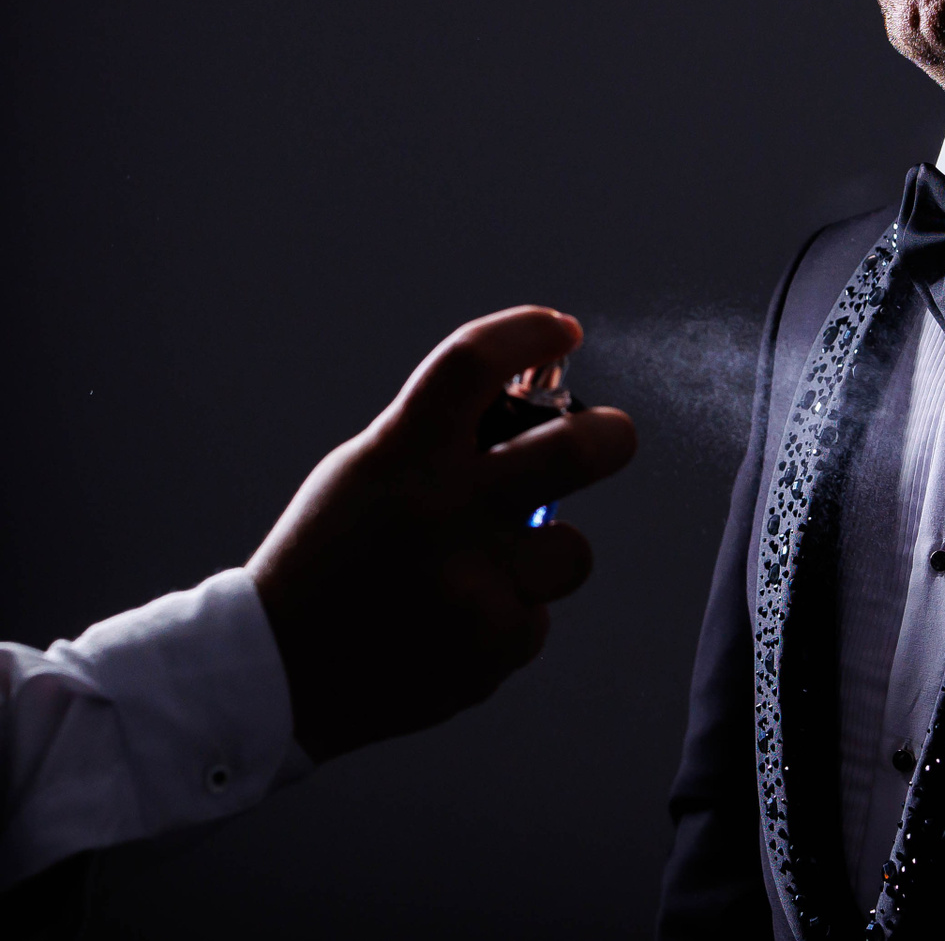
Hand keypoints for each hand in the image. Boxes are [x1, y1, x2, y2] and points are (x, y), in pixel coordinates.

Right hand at [246, 307, 637, 761]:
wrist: (275, 672)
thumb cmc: (325, 560)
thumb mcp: (363, 472)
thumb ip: (439, 439)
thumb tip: (529, 409)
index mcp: (403, 453)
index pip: (478, 362)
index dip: (530, 333)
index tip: (560, 331)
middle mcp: (445, 509)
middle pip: (578, 450)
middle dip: (611, 436)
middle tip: (610, 437)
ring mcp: (475, 580)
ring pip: (571, 550)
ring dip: (544, 555)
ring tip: (487, 571)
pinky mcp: (492, 645)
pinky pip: (534, 617)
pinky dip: (504, 620)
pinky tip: (451, 629)